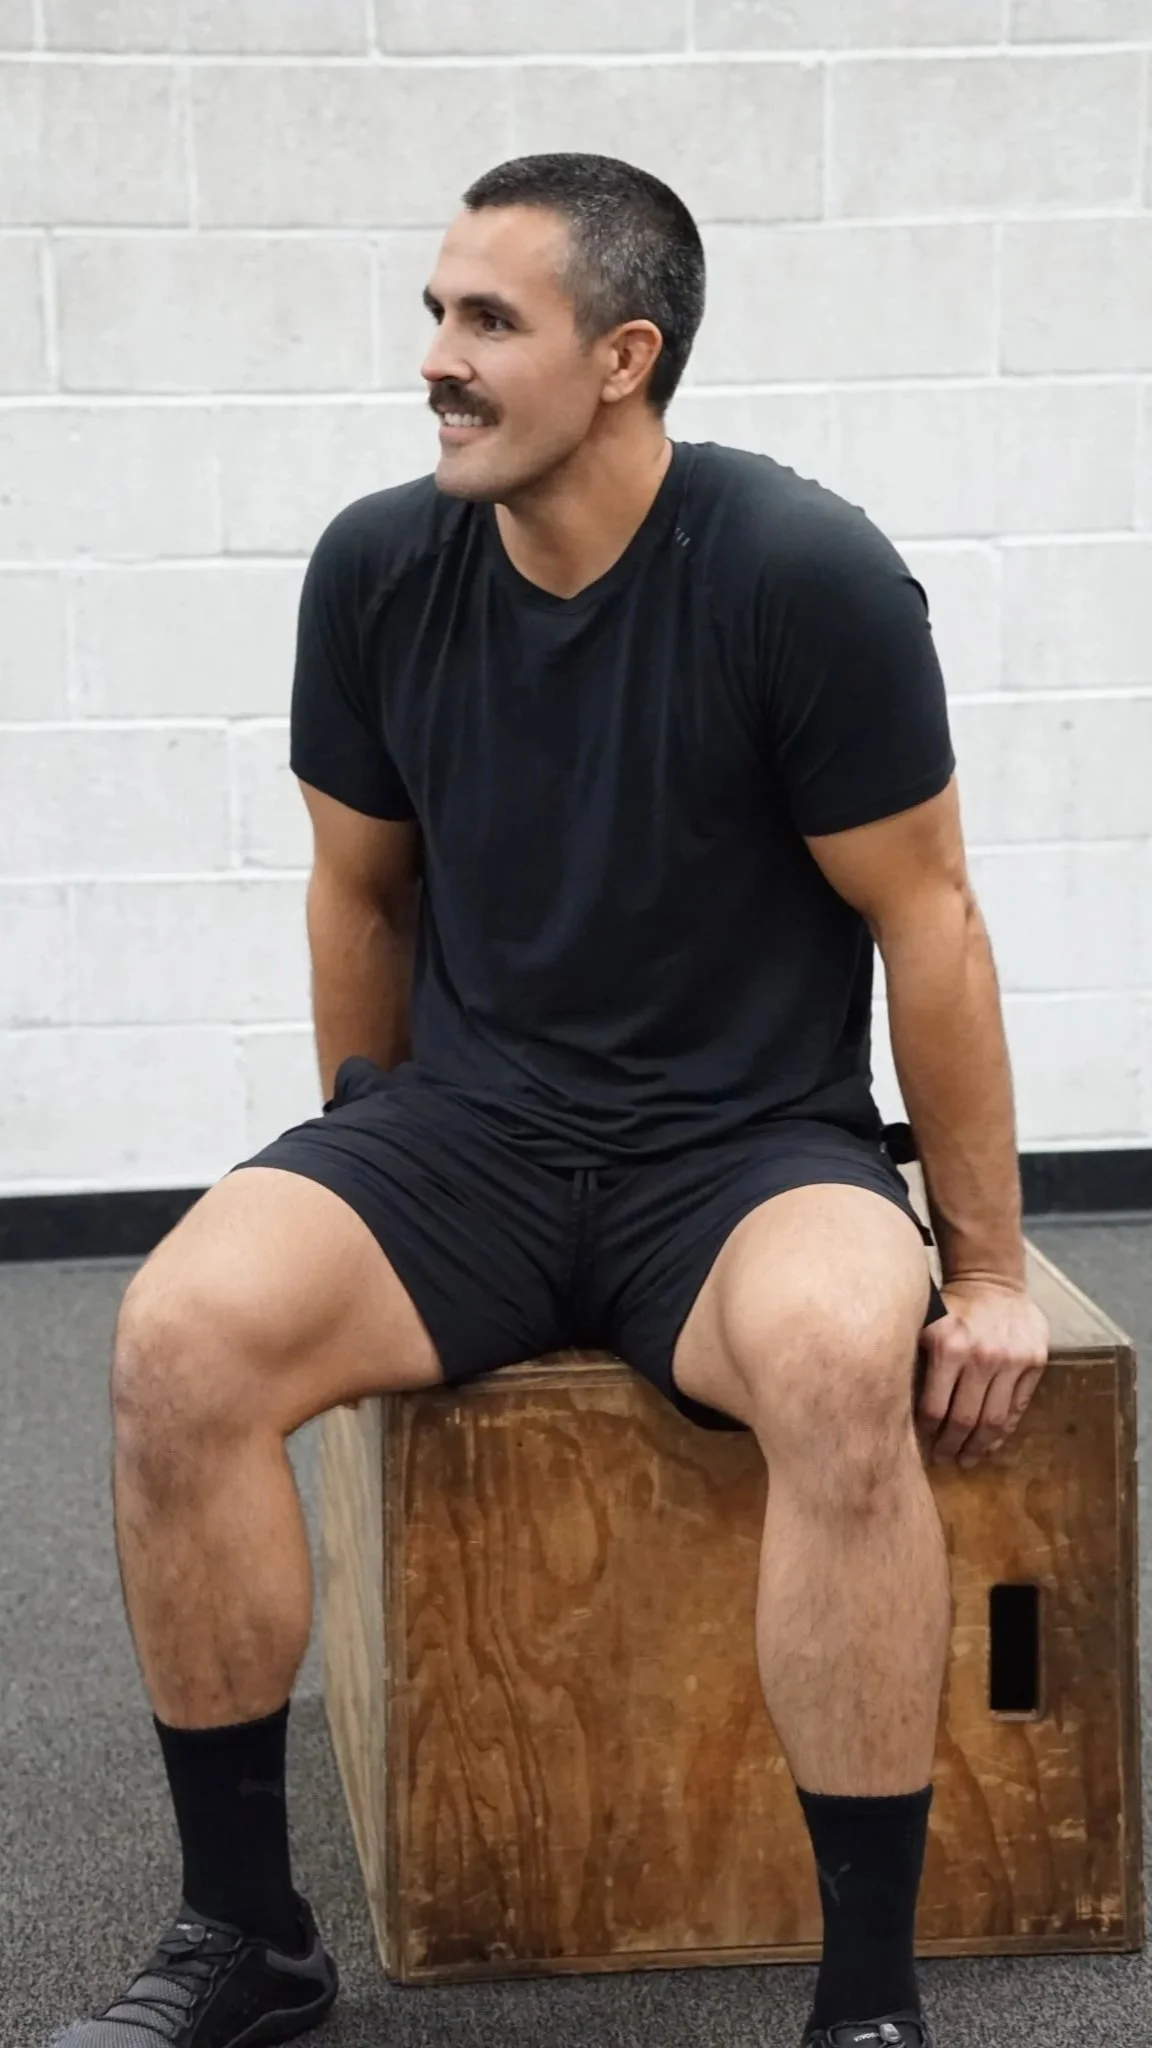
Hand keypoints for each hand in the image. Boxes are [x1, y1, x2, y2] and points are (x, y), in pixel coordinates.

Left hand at [916, 1278, 1048, 1469]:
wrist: (992, 1280)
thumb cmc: (950, 1307)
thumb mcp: (925, 1326)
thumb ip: (914, 1361)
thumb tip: (893, 1406)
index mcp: (948, 1348)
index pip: (935, 1408)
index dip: (929, 1433)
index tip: (924, 1445)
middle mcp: (982, 1356)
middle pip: (965, 1420)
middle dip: (953, 1446)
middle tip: (945, 1460)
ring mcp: (1012, 1361)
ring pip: (995, 1419)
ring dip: (980, 1446)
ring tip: (969, 1458)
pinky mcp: (1034, 1362)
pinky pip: (1017, 1406)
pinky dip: (1004, 1429)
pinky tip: (992, 1441)